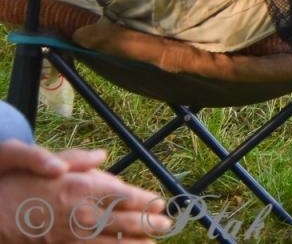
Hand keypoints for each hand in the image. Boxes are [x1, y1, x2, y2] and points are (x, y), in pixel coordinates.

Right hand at [0, 141, 170, 241]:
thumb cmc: (23, 184)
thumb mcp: (51, 163)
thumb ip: (80, 161)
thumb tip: (102, 157)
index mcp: (82, 188)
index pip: (124, 196)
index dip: (145, 201)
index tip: (160, 202)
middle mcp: (81, 214)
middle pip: (123, 221)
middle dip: (148, 224)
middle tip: (166, 224)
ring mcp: (71, 236)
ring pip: (111, 243)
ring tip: (153, 243)